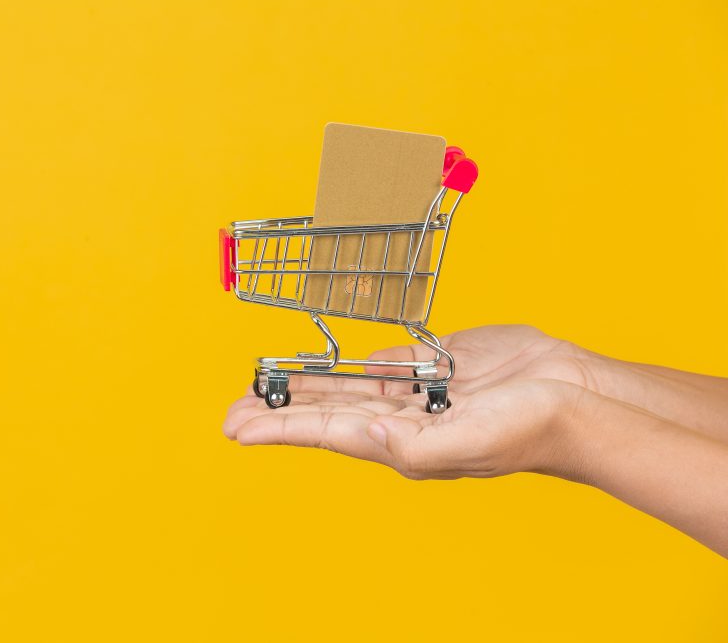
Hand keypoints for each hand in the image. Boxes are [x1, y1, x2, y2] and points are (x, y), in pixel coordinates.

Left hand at [223, 325, 594, 479]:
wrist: (573, 395)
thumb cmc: (527, 428)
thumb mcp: (467, 443)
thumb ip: (414, 446)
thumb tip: (368, 435)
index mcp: (399, 441)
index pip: (324, 433)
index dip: (278, 427)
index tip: (237, 427)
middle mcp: (398, 418)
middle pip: (324, 411)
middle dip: (278, 409)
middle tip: (234, 409)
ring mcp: (415, 390)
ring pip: (345, 385)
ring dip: (305, 385)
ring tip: (266, 386)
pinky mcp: (434, 363)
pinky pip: (380, 362)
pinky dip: (348, 363)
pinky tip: (323, 367)